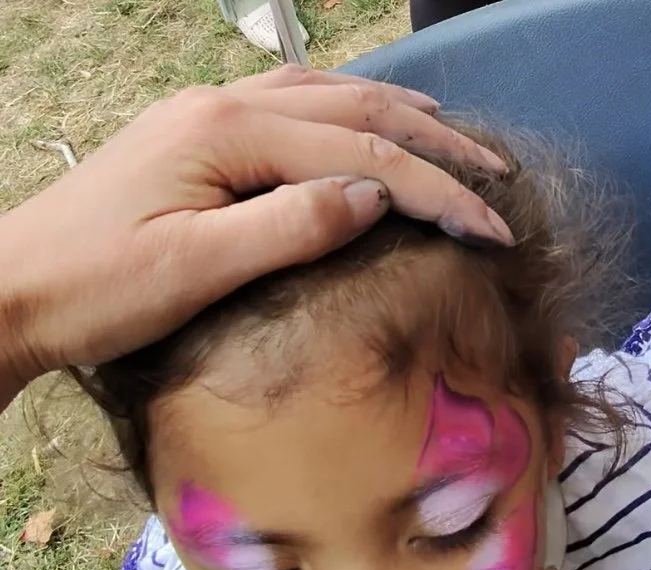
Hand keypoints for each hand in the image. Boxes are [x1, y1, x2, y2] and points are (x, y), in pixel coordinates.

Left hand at [0, 67, 511, 406]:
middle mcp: (225, 106)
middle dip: (436, 144)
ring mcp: (209, 114)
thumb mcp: (196, 267)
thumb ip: (290, 225)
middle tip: (497, 176)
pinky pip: (293, 104)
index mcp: (230, 133)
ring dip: (399, 114)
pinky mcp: (200, 134)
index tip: (494, 227)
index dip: (438, 191)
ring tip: (454, 135)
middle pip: (356, 110)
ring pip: (327, 95)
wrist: (11, 287)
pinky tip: (366, 118)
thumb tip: (375, 196)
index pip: (363, 155)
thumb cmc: (97, 288)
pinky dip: (348, 109)